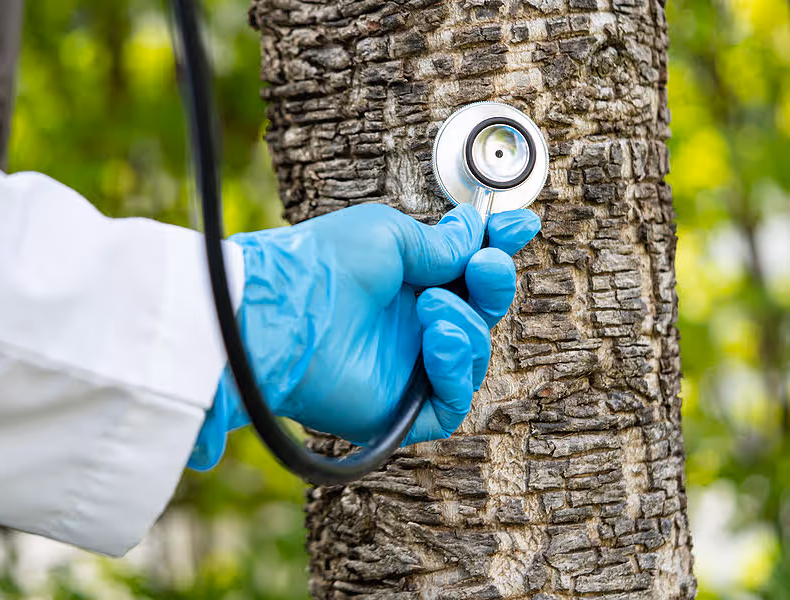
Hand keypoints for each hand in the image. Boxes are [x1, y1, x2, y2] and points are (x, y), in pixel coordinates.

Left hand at [189, 204, 539, 468]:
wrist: (285, 311)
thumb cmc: (323, 265)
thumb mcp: (388, 234)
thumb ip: (439, 243)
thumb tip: (472, 232)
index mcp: (403, 283)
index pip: (464, 272)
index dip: (495, 250)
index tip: (518, 226)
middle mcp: (407, 326)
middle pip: (478, 314)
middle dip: (492, 286)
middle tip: (486, 265)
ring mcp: (405, 368)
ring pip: (472, 355)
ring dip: (467, 325)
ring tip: (430, 307)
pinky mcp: (399, 409)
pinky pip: (453, 402)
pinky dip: (455, 370)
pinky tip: (436, 339)